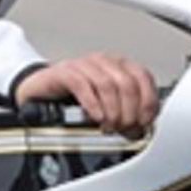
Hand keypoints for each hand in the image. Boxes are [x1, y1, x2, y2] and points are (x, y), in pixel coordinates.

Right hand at [15, 53, 158, 137]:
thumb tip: (141, 128)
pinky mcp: (65, 72)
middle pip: (127, 83)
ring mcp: (84, 65)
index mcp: (119, 65)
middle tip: (124, 128)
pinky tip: (95, 117)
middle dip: (129, 111)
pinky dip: (92, 104)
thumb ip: (126, 112)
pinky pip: (83, 85)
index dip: (148, 102)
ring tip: (109, 126)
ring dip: (112, 111)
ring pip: (107, 84)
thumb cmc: (75, 99)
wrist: (41, 92)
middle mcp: (104, 61)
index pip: (143, 77)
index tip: (144, 122)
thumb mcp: (106, 105)